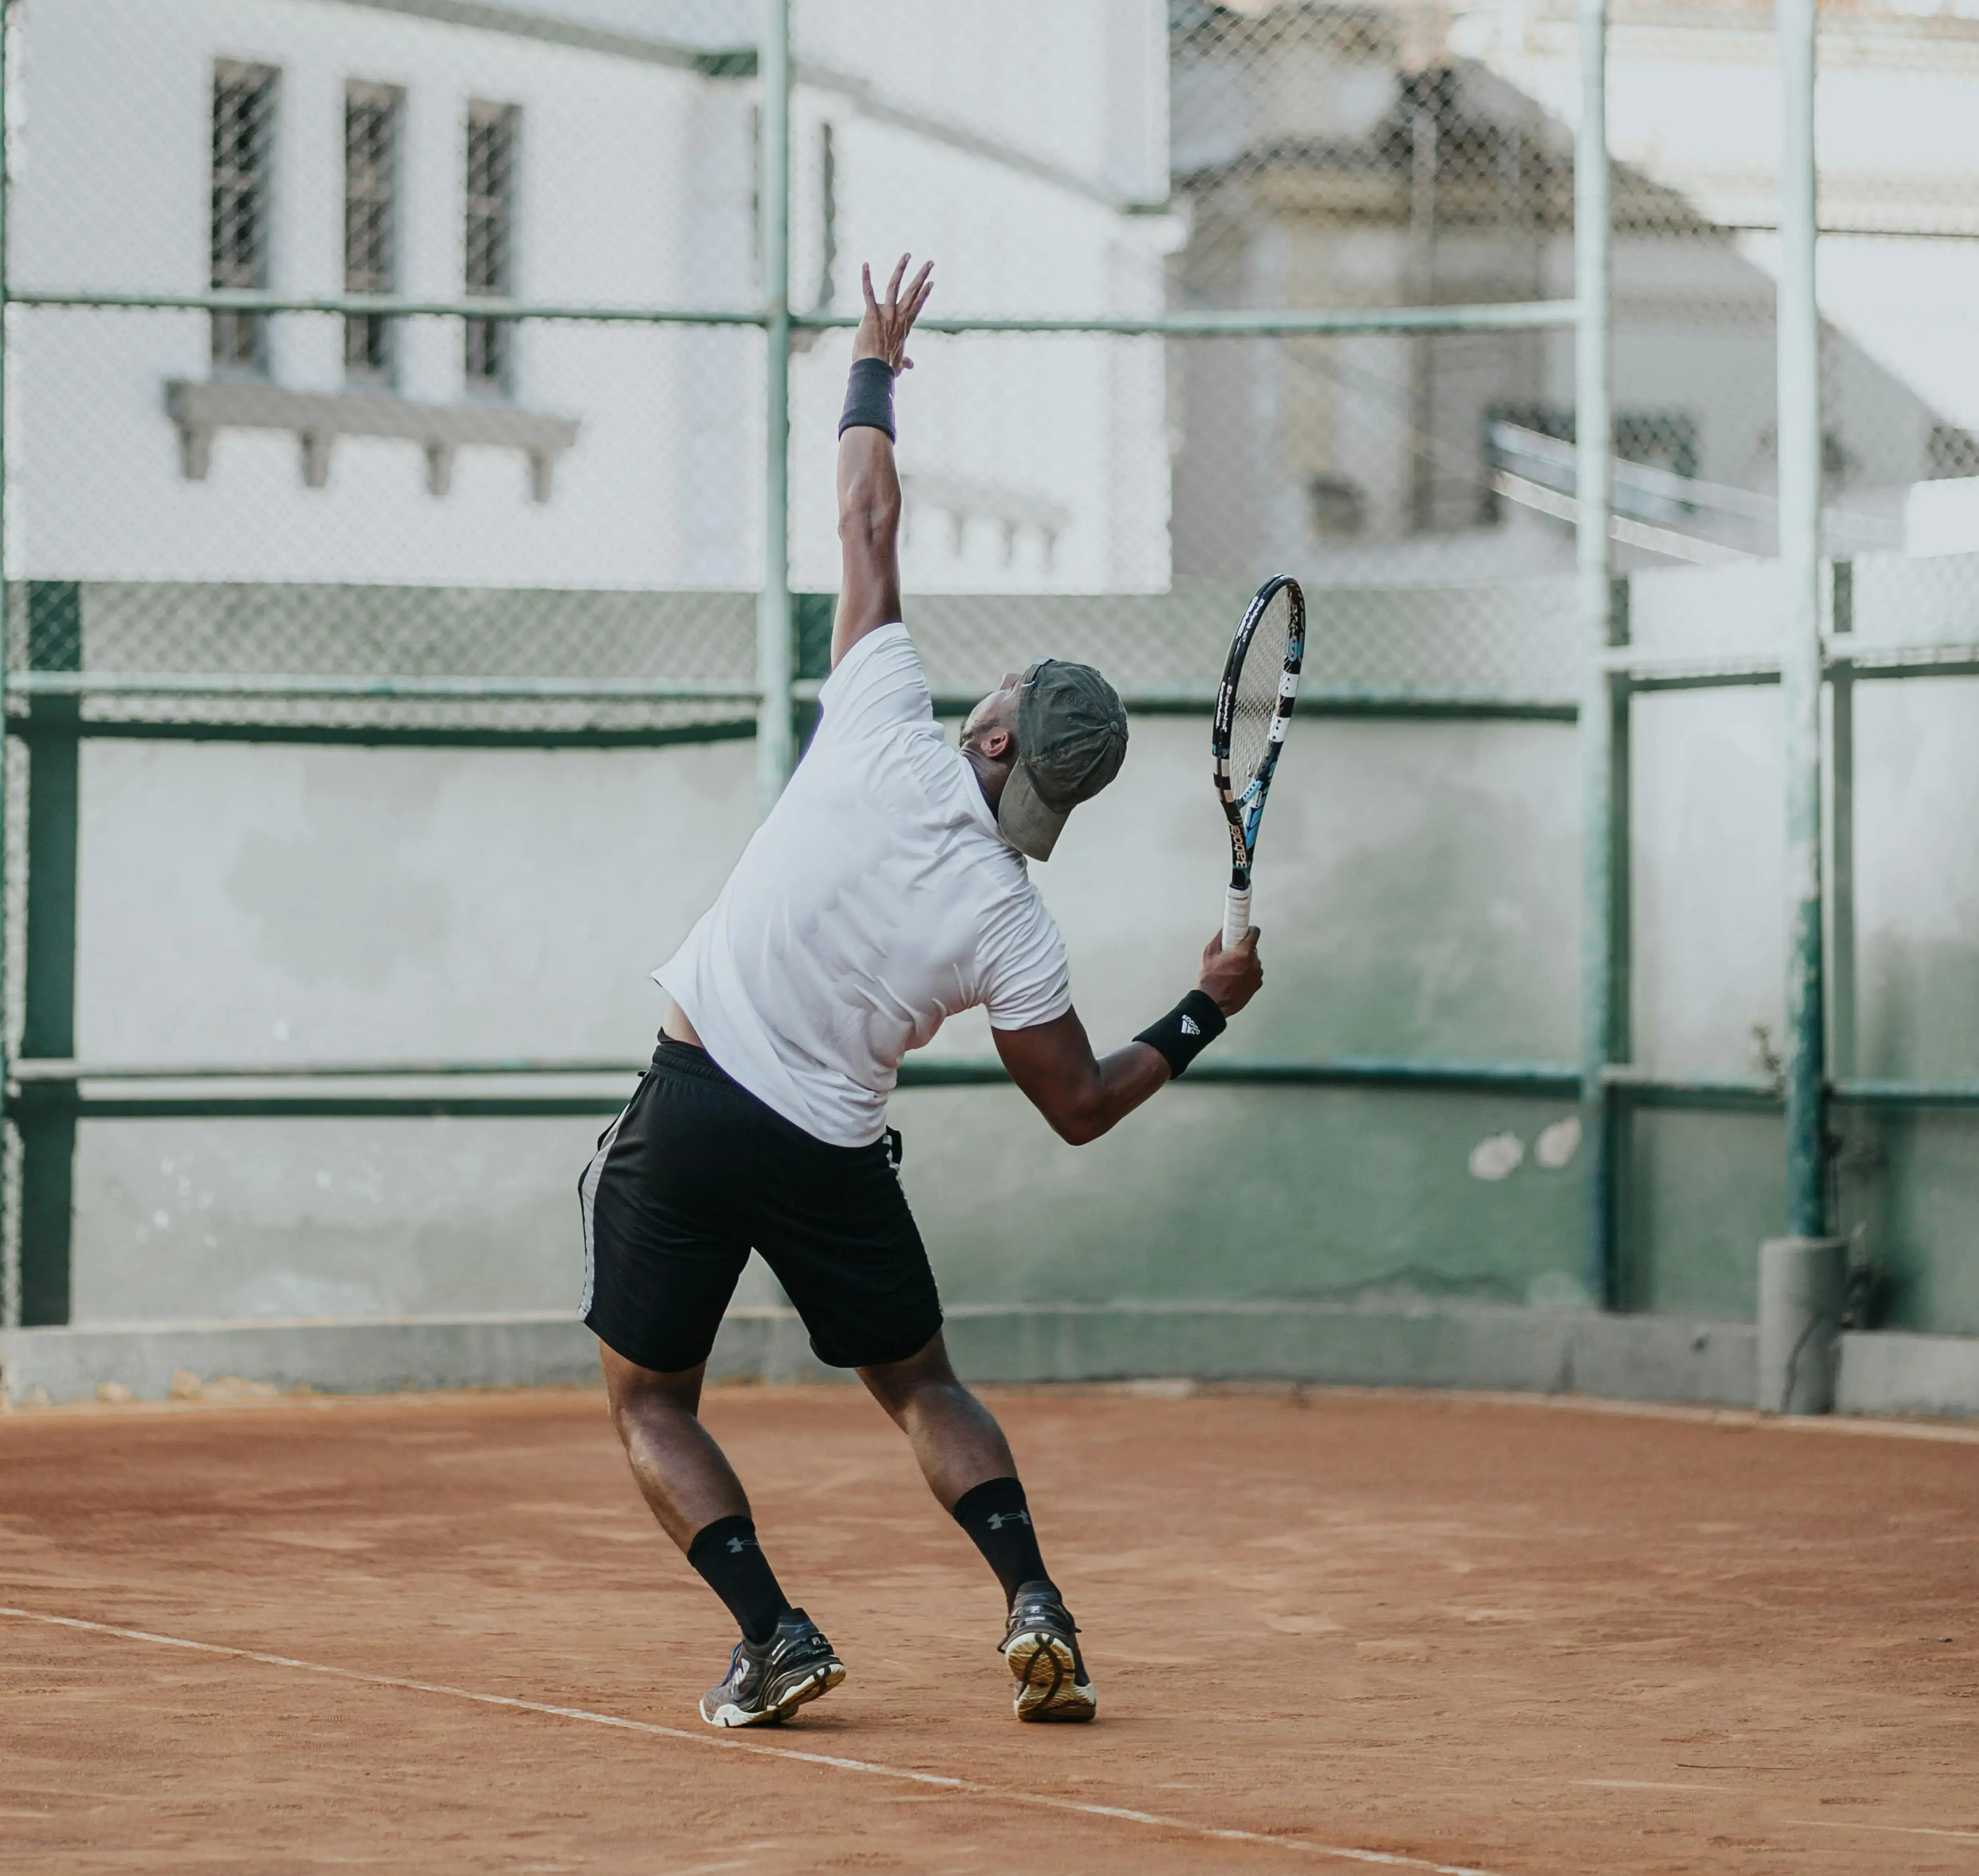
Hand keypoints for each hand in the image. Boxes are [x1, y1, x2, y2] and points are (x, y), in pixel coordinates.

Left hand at [853, 254, 933, 373]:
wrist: (874, 371)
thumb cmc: (885, 369)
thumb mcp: (898, 364)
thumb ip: (904, 362)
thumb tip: (911, 366)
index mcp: (904, 327)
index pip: (917, 306)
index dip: (924, 294)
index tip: (931, 282)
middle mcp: (898, 318)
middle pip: (913, 292)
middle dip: (922, 276)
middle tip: (930, 262)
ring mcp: (886, 315)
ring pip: (895, 287)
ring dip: (901, 269)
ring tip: (907, 255)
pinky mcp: (872, 315)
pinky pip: (868, 293)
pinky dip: (866, 278)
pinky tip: (865, 264)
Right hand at [1198, 927, 1261, 1017]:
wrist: (1213, 1003)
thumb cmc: (1210, 981)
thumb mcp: (1208, 955)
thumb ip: (1219, 939)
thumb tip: (1223, 931)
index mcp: (1243, 953)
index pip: (1255, 933)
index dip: (1249, 931)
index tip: (1244, 932)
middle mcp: (1254, 963)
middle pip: (1253, 949)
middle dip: (1243, 950)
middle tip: (1231, 956)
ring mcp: (1257, 975)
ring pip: (1254, 962)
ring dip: (1246, 963)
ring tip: (1231, 970)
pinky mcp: (1257, 985)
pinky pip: (1254, 974)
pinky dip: (1247, 974)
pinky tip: (1235, 979)